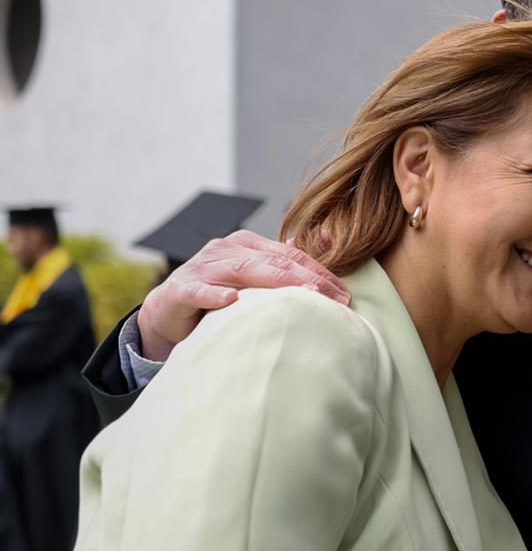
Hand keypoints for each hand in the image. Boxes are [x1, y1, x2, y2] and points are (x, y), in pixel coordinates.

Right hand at [137, 230, 348, 361]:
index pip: (291, 255)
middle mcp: (226, 249)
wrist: (168, 311)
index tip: (345, 294)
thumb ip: (285, 264)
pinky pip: (199, 290)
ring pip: (243, 270)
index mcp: (248, 245)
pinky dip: (214, 294)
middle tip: (334, 298)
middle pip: (273, 261)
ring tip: (303, 293)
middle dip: (308, 278)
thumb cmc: (219, 295)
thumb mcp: (254, 279)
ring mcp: (203, 267)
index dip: (320, 272)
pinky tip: (230, 301)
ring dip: (274, 282)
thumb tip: (330, 239)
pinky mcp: (181, 289)